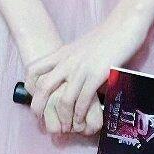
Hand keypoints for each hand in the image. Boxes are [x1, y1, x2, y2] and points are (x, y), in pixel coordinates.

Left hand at [23, 8, 149, 136]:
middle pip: (43, 88)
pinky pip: (83, 101)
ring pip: (63, 100)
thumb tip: (67, 79)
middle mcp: (67, 61)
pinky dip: (81, 115)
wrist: (124, 25)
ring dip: (64, 118)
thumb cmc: (106, 37)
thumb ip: (71, 61)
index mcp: (61, 53)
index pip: (33, 69)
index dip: (30, 87)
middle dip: (40, 109)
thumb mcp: (81, 47)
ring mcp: (81, 68)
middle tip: (45, 121)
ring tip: (68, 127)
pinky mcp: (96, 75)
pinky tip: (82, 121)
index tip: (37, 99)